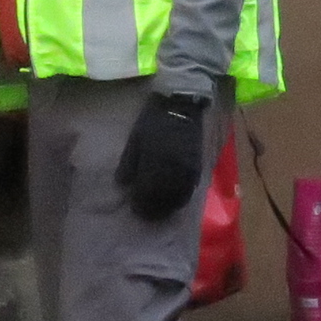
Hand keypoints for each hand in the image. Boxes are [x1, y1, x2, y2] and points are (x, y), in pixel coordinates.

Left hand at [119, 88, 212, 220]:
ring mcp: (186, 170)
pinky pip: (189, 189)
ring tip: (161, 210)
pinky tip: (175, 199)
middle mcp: (171, 172)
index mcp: (153, 165)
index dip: (141, 205)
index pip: (146, 194)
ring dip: (169, 206)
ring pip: (178, 197)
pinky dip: (181, 198)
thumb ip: (128, 164)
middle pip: (163, 199)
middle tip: (147, 214)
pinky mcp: (197, 166)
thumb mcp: (135, 140)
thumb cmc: (153, 122)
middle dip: (154, 209)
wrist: (180, 106)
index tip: (135, 209)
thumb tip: (122, 185)